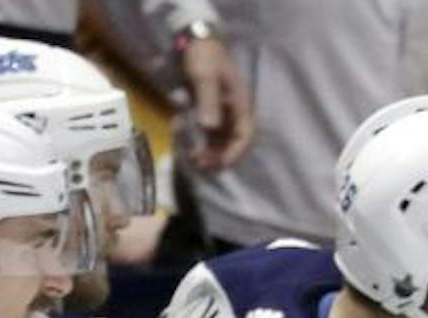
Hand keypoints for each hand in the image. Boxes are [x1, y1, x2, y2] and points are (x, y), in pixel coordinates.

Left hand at [177, 33, 252, 171]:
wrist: (194, 43)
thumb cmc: (204, 57)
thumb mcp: (205, 77)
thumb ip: (208, 101)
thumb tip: (210, 128)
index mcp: (240, 104)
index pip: (245, 136)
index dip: (234, 154)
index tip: (218, 164)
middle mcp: (233, 113)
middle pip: (232, 145)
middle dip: (216, 157)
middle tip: (197, 162)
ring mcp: (220, 115)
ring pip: (217, 143)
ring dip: (205, 152)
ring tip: (189, 155)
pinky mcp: (207, 115)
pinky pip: (204, 135)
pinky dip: (194, 141)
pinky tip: (182, 138)